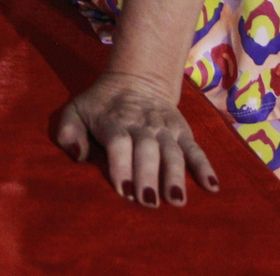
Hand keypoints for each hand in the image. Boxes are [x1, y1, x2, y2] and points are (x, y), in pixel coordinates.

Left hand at [54, 70, 218, 207]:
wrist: (136, 78)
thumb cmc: (101, 104)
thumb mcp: (76, 109)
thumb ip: (68, 131)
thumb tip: (76, 155)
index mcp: (114, 121)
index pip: (119, 142)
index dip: (121, 165)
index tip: (124, 190)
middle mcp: (142, 125)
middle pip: (147, 150)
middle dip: (148, 176)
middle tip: (148, 202)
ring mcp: (165, 129)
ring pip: (172, 152)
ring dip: (175, 176)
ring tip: (177, 200)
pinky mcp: (182, 132)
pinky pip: (195, 149)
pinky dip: (205, 167)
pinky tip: (212, 187)